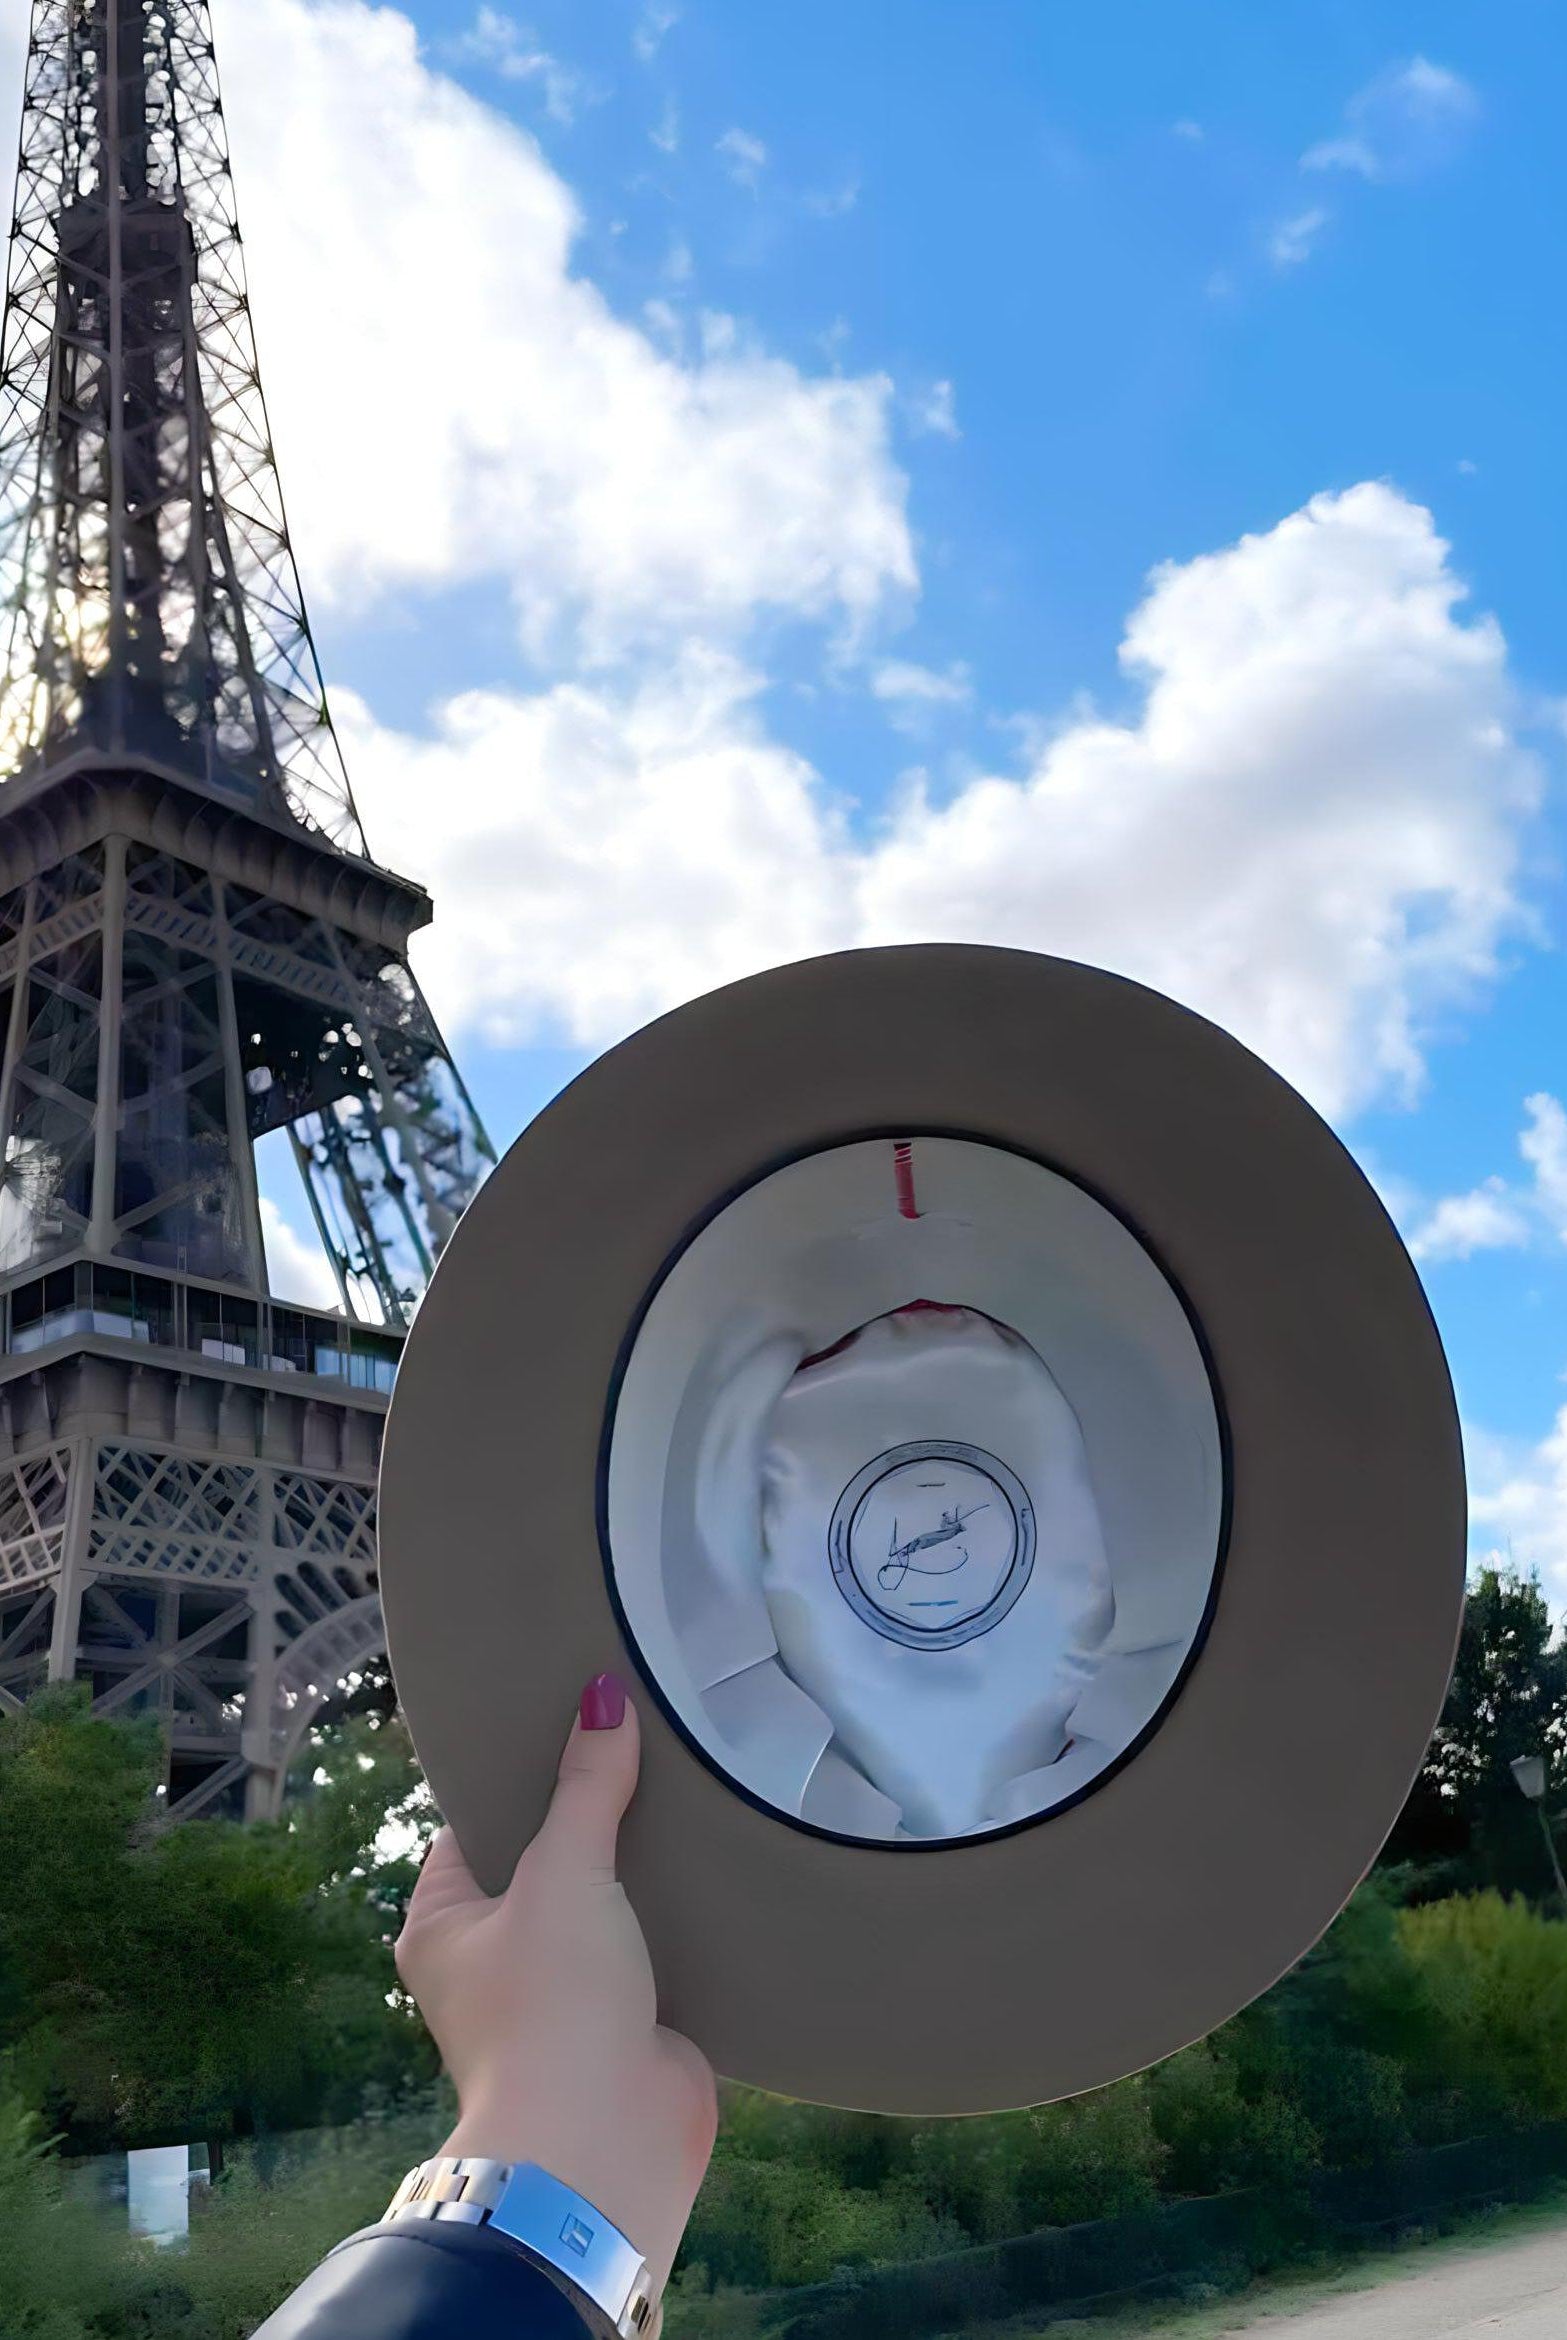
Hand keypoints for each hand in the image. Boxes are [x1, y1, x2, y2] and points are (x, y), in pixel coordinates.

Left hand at [395, 1675, 717, 2298]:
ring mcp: (561, 1996)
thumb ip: (587, 1785)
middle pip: (545, 1864)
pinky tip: (715, 1869)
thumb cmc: (551, 2004)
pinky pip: (651, 1953)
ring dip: (641, 1874)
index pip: (474, 1826)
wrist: (604, 2146)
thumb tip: (602, 1695)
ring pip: (604, 1909)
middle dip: (591, 1820)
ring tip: (687, 1790)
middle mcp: (494, 1961)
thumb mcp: (563, 1874)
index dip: (518, 1774)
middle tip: (641, 1743)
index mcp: (444, 1924)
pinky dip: (679, 1922)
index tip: (567, 1717)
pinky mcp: (626, 2025)